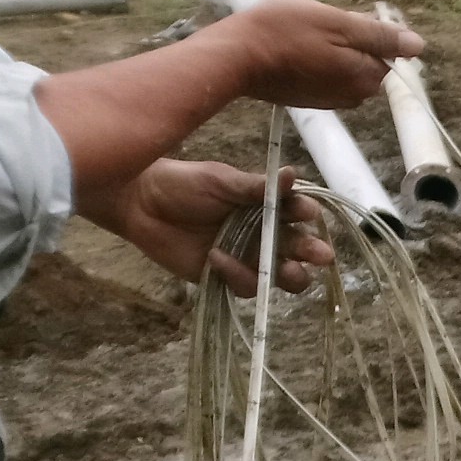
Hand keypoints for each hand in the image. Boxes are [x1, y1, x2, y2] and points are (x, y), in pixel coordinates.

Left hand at [83, 160, 332, 293]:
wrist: (139, 202)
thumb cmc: (181, 184)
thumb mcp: (221, 180)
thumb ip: (257, 186)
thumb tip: (292, 174)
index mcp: (267, 207)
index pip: (298, 214)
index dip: (307, 215)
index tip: (308, 213)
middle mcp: (265, 234)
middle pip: (299, 251)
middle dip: (312, 252)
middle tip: (321, 255)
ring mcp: (248, 258)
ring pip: (282, 276)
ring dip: (289, 274)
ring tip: (288, 271)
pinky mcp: (228, 277)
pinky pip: (246, 286)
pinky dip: (237, 275)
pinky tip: (216, 257)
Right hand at [222, 0, 421, 110]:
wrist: (235, 57)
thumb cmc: (284, 32)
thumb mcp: (336, 23)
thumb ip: (379, 35)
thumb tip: (417, 45)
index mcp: (368, 77)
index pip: (385, 50)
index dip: (364, 30)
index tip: (336, 20)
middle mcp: (355, 95)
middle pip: (364, 58)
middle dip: (346, 40)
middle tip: (314, 26)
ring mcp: (331, 100)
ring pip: (342, 64)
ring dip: (328, 47)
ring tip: (299, 35)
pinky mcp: (309, 99)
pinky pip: (323, 73)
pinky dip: (313, 59)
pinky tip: (291, 48)